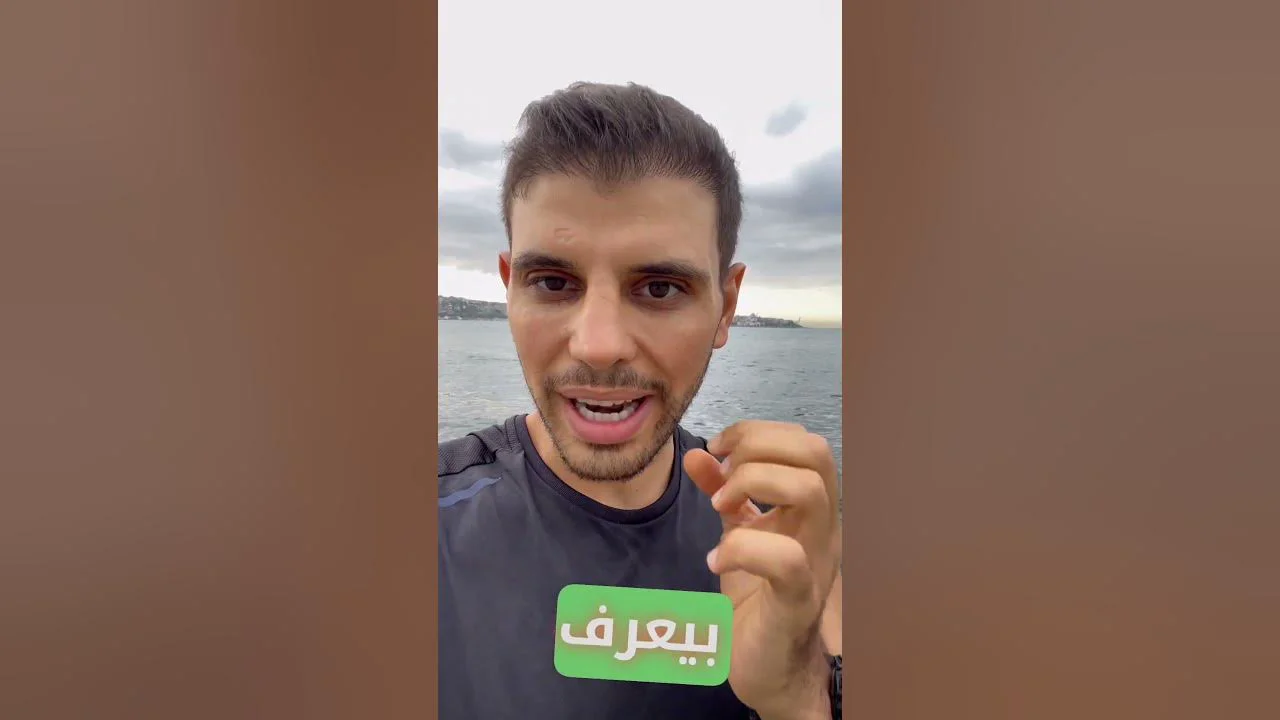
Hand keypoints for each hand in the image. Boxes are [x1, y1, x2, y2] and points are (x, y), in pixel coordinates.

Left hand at [684, 421, 840, 718]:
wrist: (769, 668)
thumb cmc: (758, 599)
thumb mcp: (736, 533)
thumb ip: (722, 492)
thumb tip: (698, 454)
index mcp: (810, 508)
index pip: (804, 441)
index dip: (757, 433)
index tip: (718, 451)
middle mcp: (822, 528)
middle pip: (816, 451)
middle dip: (757, 447)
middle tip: (721, 475)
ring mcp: (817, 561)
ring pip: (810, 490)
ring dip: (753, 486)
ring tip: (720, 507)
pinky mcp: (799, 599)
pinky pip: (785, 559)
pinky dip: (741, 549)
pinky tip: (716, 561)